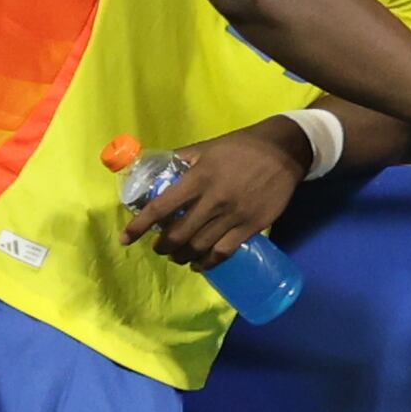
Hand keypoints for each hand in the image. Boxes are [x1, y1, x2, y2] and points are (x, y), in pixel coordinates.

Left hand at [116, 123, 299, 268]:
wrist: (284, 152)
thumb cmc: (241, 147)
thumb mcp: (207, 147)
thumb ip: (181, 159)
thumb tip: (155, 169)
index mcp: (198, 178)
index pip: (160, 208)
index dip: (138, 226)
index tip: (125, 239)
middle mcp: (213, 200)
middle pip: (178, 235)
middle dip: (163, 247)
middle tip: (159, 248)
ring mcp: (234, 216)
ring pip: (199, 247)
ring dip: (182, 256)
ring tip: (178, 256)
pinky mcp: (252, 226)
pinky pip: (224, 252)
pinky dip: (207, 263)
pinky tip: (200, 264)